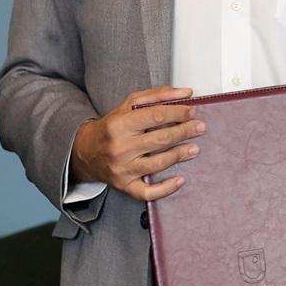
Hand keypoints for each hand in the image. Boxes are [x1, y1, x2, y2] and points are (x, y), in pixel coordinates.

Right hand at [70, 86, 203, 201]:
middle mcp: (120, 147)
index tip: (192, 112)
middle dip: (184, 132)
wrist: (85, 151)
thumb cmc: (112, 127)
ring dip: (179, 156)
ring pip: (157, 164)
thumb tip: (185, 93)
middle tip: (199, 128)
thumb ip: (157, 96)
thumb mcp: (129, 105)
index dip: (177, 113)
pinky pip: (147, 192)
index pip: (155, 116)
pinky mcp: (124, 185)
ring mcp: (122, 169)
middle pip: (159, 139)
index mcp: (120, 125)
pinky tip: (180, 180)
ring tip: (195, 149)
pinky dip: (166, 188)